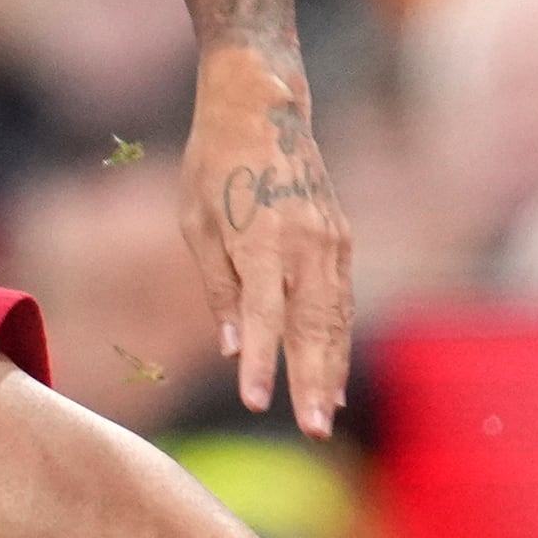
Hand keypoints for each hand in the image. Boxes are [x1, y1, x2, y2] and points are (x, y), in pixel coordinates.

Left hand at [180, 45, 351, 436]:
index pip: (263, 314)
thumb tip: (232, 348)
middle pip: (311, 325)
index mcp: (260, 237)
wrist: (264, 105)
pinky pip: (342, 300)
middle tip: (313, 432)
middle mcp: (303, 242)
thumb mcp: (195, 221)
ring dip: (333, 369)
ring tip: (325, 415)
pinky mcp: (341, 238)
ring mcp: (330, 240)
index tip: (257, 402)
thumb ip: (218, 287)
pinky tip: (335, 375)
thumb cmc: (214, 163)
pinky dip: (339, 339)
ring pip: (335, 318)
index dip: (262, 360)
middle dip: (312, 381)